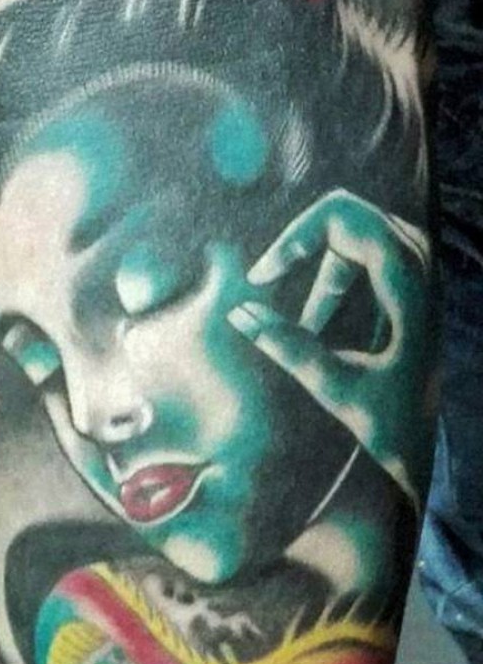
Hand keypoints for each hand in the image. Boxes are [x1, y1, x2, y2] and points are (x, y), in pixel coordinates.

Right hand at [227, 190, 433, 503]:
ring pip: (358, 233)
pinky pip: (367, 255)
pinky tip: (315, 318)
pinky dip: (334, 276)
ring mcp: (418, 276)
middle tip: (265, 283)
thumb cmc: (388, 424)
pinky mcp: (410, 289)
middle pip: (351, 216)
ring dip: (318, 263)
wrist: (424, 447)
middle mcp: (419, 268)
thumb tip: (239, 313)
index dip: (296, 237)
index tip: (262, 279)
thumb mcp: (335, 388)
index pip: (347, 220)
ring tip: (300, 315)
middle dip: (303, 243)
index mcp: (408, 286)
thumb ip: (289, 348)